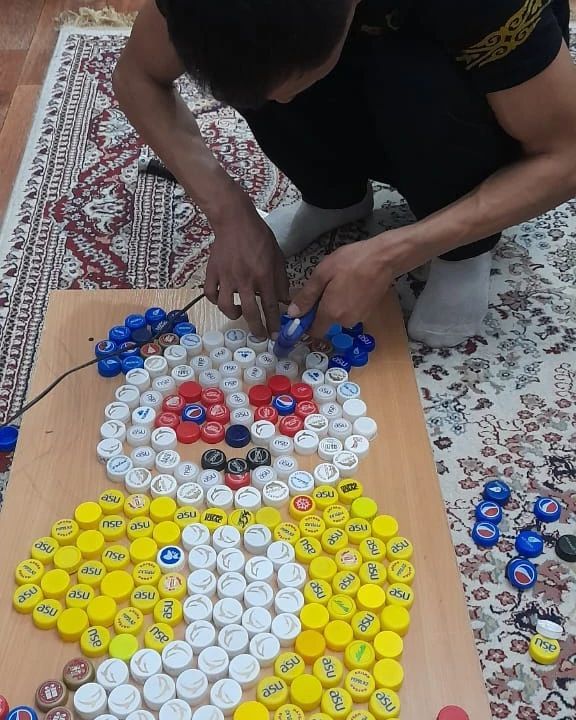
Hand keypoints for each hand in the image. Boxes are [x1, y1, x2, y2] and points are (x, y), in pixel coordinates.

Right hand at [204, 198, 289, 335]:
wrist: (234, 220)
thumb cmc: (259, 236)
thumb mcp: (277, 256)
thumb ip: (281, 280)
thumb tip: (285, 300)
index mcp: (263, 275)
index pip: (270, 306)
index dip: (274, 323)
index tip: (275, 335)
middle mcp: (245, 280)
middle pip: (250, 312)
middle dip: (256, 328)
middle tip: (260, 335)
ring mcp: (226, 277)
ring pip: (225, 306)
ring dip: (234, 314)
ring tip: (239, 313)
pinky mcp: (212, 273)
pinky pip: (210, 294)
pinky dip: (216, 300)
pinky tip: (222, 299)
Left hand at [287, 236, 400, 337]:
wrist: (385, 258)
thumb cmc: (352, 261)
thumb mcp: (322, 274)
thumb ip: (306, 296)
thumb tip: (293, 314)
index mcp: (331, 314)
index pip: (313, 331)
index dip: (306, 322)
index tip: (305, 309)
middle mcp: (345, 322)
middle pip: (325, 322)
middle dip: (321, 309)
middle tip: (325, 286)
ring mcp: (359, 318)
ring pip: (338, 316)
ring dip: (335, 304)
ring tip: (340, 282)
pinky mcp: (368, 313)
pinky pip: (350, 311)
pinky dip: (347, 302)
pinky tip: (351, 285)